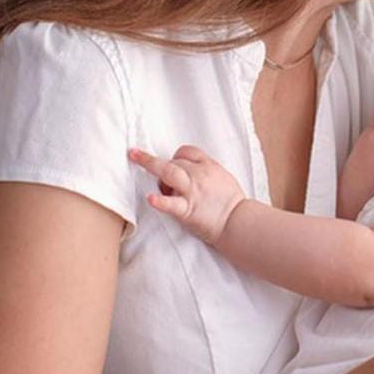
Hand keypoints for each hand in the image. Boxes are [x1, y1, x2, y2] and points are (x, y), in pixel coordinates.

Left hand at [128, 145, 244, 245]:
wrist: (239, 222)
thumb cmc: (232, 202)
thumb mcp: (222, 177)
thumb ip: (206, 171)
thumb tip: (191, 170)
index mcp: (208, 166)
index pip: (187, 152)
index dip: (175, 156)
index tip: (170, 164)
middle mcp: (199, 175)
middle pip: (174, 161)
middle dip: (159, 165)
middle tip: (136, 157)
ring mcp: (192, 192)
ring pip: (170, 172)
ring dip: (150, 163)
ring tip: (134, 156)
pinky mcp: (188, 210)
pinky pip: (172, 204)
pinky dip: (160, 201)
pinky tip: (151, 198)